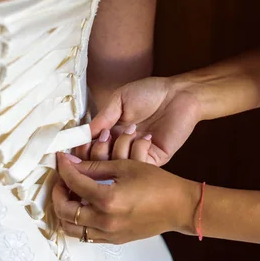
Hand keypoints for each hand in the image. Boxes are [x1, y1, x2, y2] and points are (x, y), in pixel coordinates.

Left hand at [52, 153, 198, 243]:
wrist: (179, 207)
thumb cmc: (157, 183)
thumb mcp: (125, 167)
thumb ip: (94, 167)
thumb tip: (71, 164)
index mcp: (107, 199)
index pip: (73, 183)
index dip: (64, 168)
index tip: (61, 159)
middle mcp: (104, 220)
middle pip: (65, 210)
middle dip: (57, 193)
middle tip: (62, 180)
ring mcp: (109, 233)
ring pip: (71, 228)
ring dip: (65, 211)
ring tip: (70, 195)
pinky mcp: (114, 240)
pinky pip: (86, 234)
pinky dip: (79, 222)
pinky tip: (84, 207)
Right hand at [78, 77, 201, 165]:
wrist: (179, 94)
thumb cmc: (150, 93)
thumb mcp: (120, 101)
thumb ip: (102, 118)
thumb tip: (82, 134)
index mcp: (110, 134)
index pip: (88, 151)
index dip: (82, 149)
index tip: (81, 141)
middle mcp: (121, 148)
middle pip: (98, 164)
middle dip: (96, 152)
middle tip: (106, 135)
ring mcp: (136, 156)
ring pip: (115, 168)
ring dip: (117, 149)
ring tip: (129, 130)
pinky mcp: (153, 160)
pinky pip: (136, 165)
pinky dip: (135, 151)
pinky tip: (144, 135)